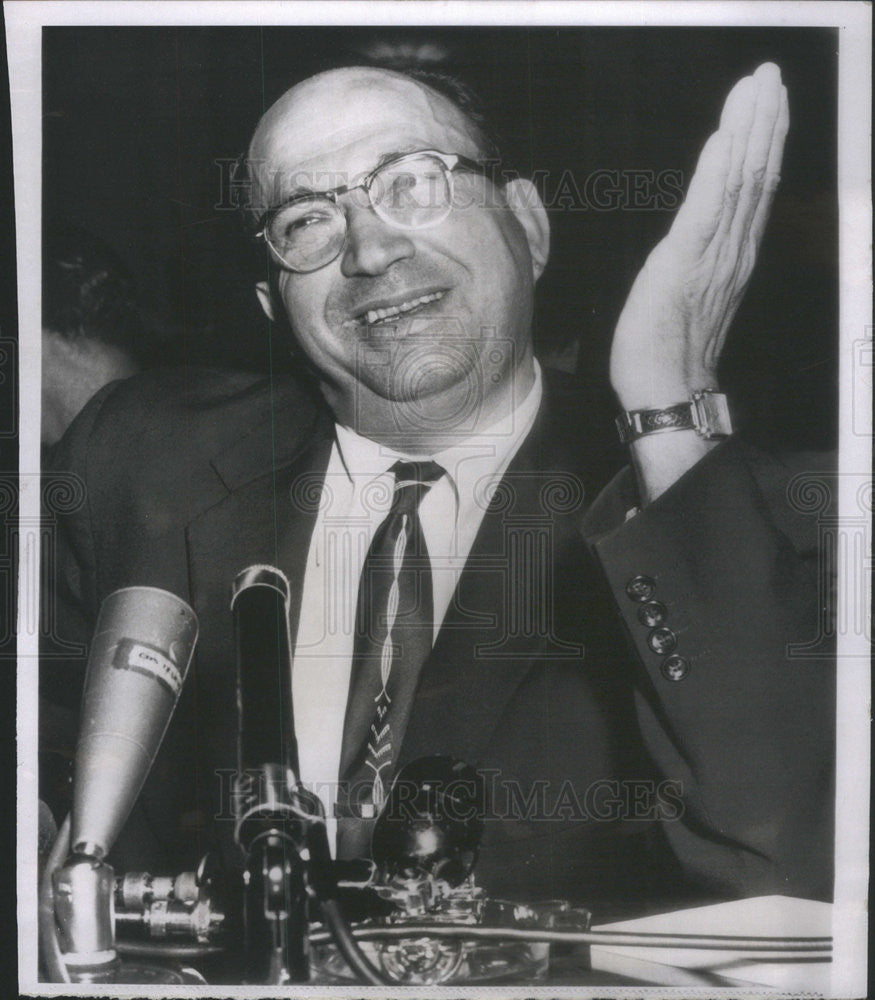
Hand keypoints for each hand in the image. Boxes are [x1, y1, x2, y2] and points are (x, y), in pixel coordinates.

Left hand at [610, 62, 788, 409]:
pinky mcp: (684, 264)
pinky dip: (716, 170)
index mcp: (729, 257)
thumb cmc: (667, 352)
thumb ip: (698, 262)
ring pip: (738, 182)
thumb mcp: (687, 296)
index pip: (750, 190)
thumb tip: (696, 239)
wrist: (664, 391)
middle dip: (764, 122)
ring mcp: (712, 257)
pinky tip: (724, 137)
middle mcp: (730, 252)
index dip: (761, 143)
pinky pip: (706, 209)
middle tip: (770, 77)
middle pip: (753, 175)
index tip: (766, 104)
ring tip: (757, 88)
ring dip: (748, 130)